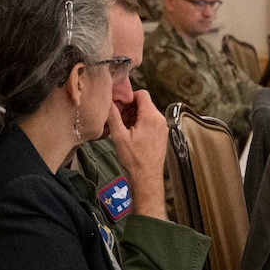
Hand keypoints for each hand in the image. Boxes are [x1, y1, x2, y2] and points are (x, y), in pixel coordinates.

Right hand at [106, 90, 170, 218]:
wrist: (147, 175)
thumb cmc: (134, 158)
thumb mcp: (119, 136)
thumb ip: (113, 116)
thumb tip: (108, 102)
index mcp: (151, 117)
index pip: (142, 94)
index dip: (128, 97)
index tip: (119, 106)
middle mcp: (160, 119)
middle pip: (144, 103)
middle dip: (129, 108)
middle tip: (118, 119)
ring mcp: (162, 126)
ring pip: (146, 112)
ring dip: (133, 116)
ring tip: (123, 129)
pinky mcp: (161, 133)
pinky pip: (150, 121)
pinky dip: (140, 123)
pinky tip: (131, 134)